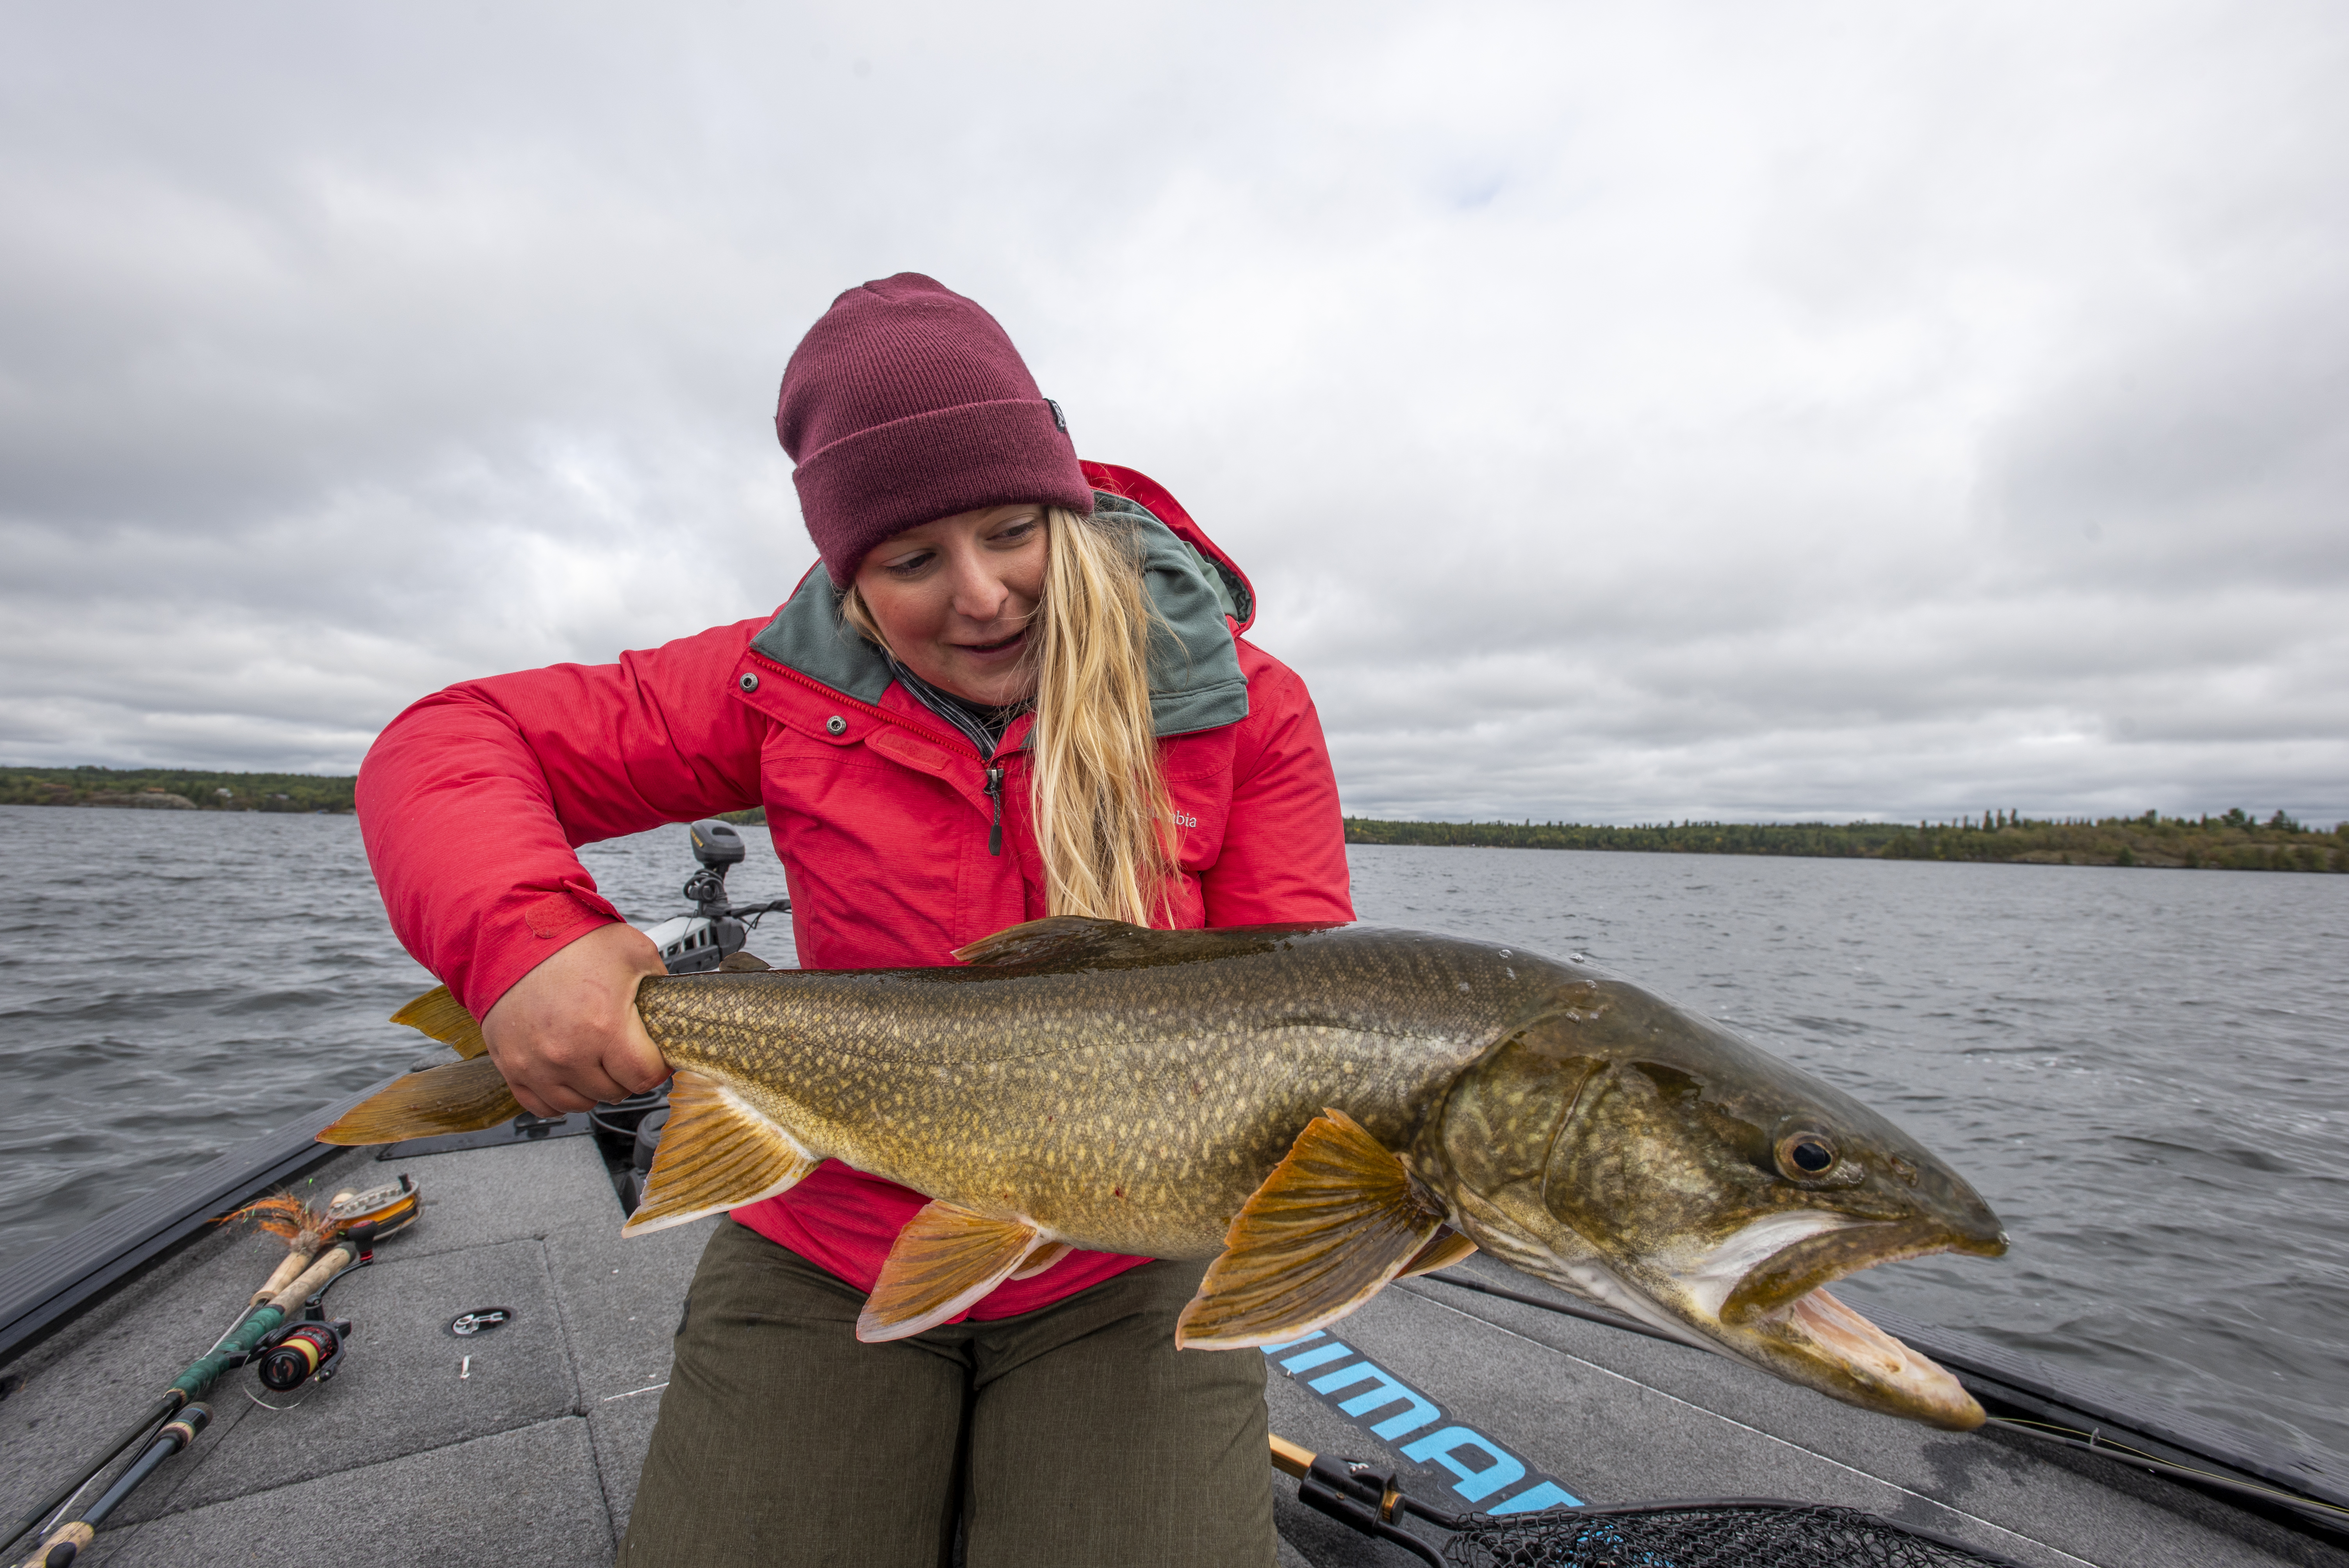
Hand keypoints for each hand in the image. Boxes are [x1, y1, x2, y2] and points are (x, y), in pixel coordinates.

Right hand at [482, 922, 670, 1115]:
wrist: (515, 937)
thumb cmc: (570, 943)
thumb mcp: (635, 952)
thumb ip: (660, 985)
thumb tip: (673, 1009)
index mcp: (603, 1027)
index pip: (643, 1077)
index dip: (656, 1066)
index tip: (654, 1056)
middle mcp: (567, 1053)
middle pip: (614, 1092)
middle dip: (624, 1073)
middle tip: (622, 1049)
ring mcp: (535, 1064)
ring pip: (580, 1103)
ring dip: (593, 1086)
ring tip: (595, 1058)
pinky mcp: (511, 1066)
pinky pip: (541, 1105)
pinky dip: (558, 1096)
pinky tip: (568, 1074)